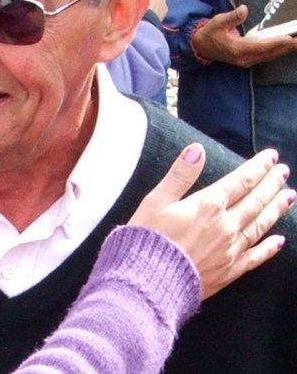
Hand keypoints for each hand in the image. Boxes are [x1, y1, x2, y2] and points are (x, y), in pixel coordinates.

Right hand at [129, 143, 294, 298]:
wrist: (149, 282)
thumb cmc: (149, 238)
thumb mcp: (156, 200)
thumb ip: (180, 174)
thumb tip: (197, 149)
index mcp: (208, 205)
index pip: (240, 181)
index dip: (257, 167)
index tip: (271, 156)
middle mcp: (225, 226)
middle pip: (255, 201)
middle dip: (271, 184)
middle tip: (284, 171)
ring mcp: (230, 250)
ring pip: (260, 225)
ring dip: (276, 209)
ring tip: (289, 197)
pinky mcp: (228, 271)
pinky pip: (255, 257)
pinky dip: (269, 248)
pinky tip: (279, 241)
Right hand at [192, 6, 296, 66]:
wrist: (201, 46)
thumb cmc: (210, 32)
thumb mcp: (218, 21)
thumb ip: (232, 16)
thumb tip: (244, 9)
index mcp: (237, 49)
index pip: (261, 46)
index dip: (276, 42)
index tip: (289, 38)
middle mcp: (244, 58)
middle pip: (269, 53)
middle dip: (286, 47)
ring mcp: (247, 61)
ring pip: (270, 56)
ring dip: (284, 50)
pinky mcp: (248, 60)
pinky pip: (266, 56)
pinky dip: (277, 51)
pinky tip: (286, 45)